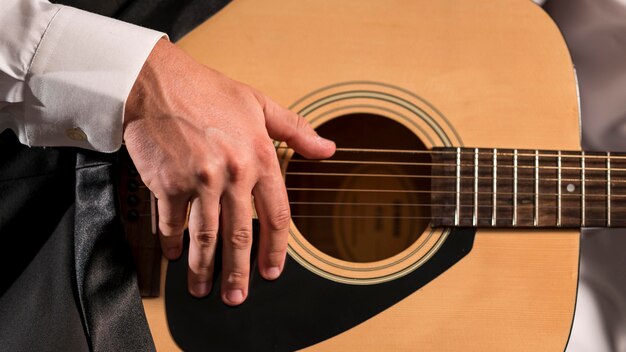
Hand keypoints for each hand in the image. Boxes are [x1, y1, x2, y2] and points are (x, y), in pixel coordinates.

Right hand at [123, 39, 334, 305]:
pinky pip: (172, 223)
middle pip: (240, 236)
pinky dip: (173, 243)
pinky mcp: (168, 184)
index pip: (276, 215)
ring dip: (205, 268)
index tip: (272, 271)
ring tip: (203, 289)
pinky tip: (175, 254)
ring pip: (206, 237)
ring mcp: (199, 181)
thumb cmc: (207, 91)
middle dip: (238, 272)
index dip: (275, 249)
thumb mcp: (259, 104)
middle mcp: (233, 172)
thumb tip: (328, 148)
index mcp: (259, 156)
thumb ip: (296, 130)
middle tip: (237, 295)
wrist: (157, 82)